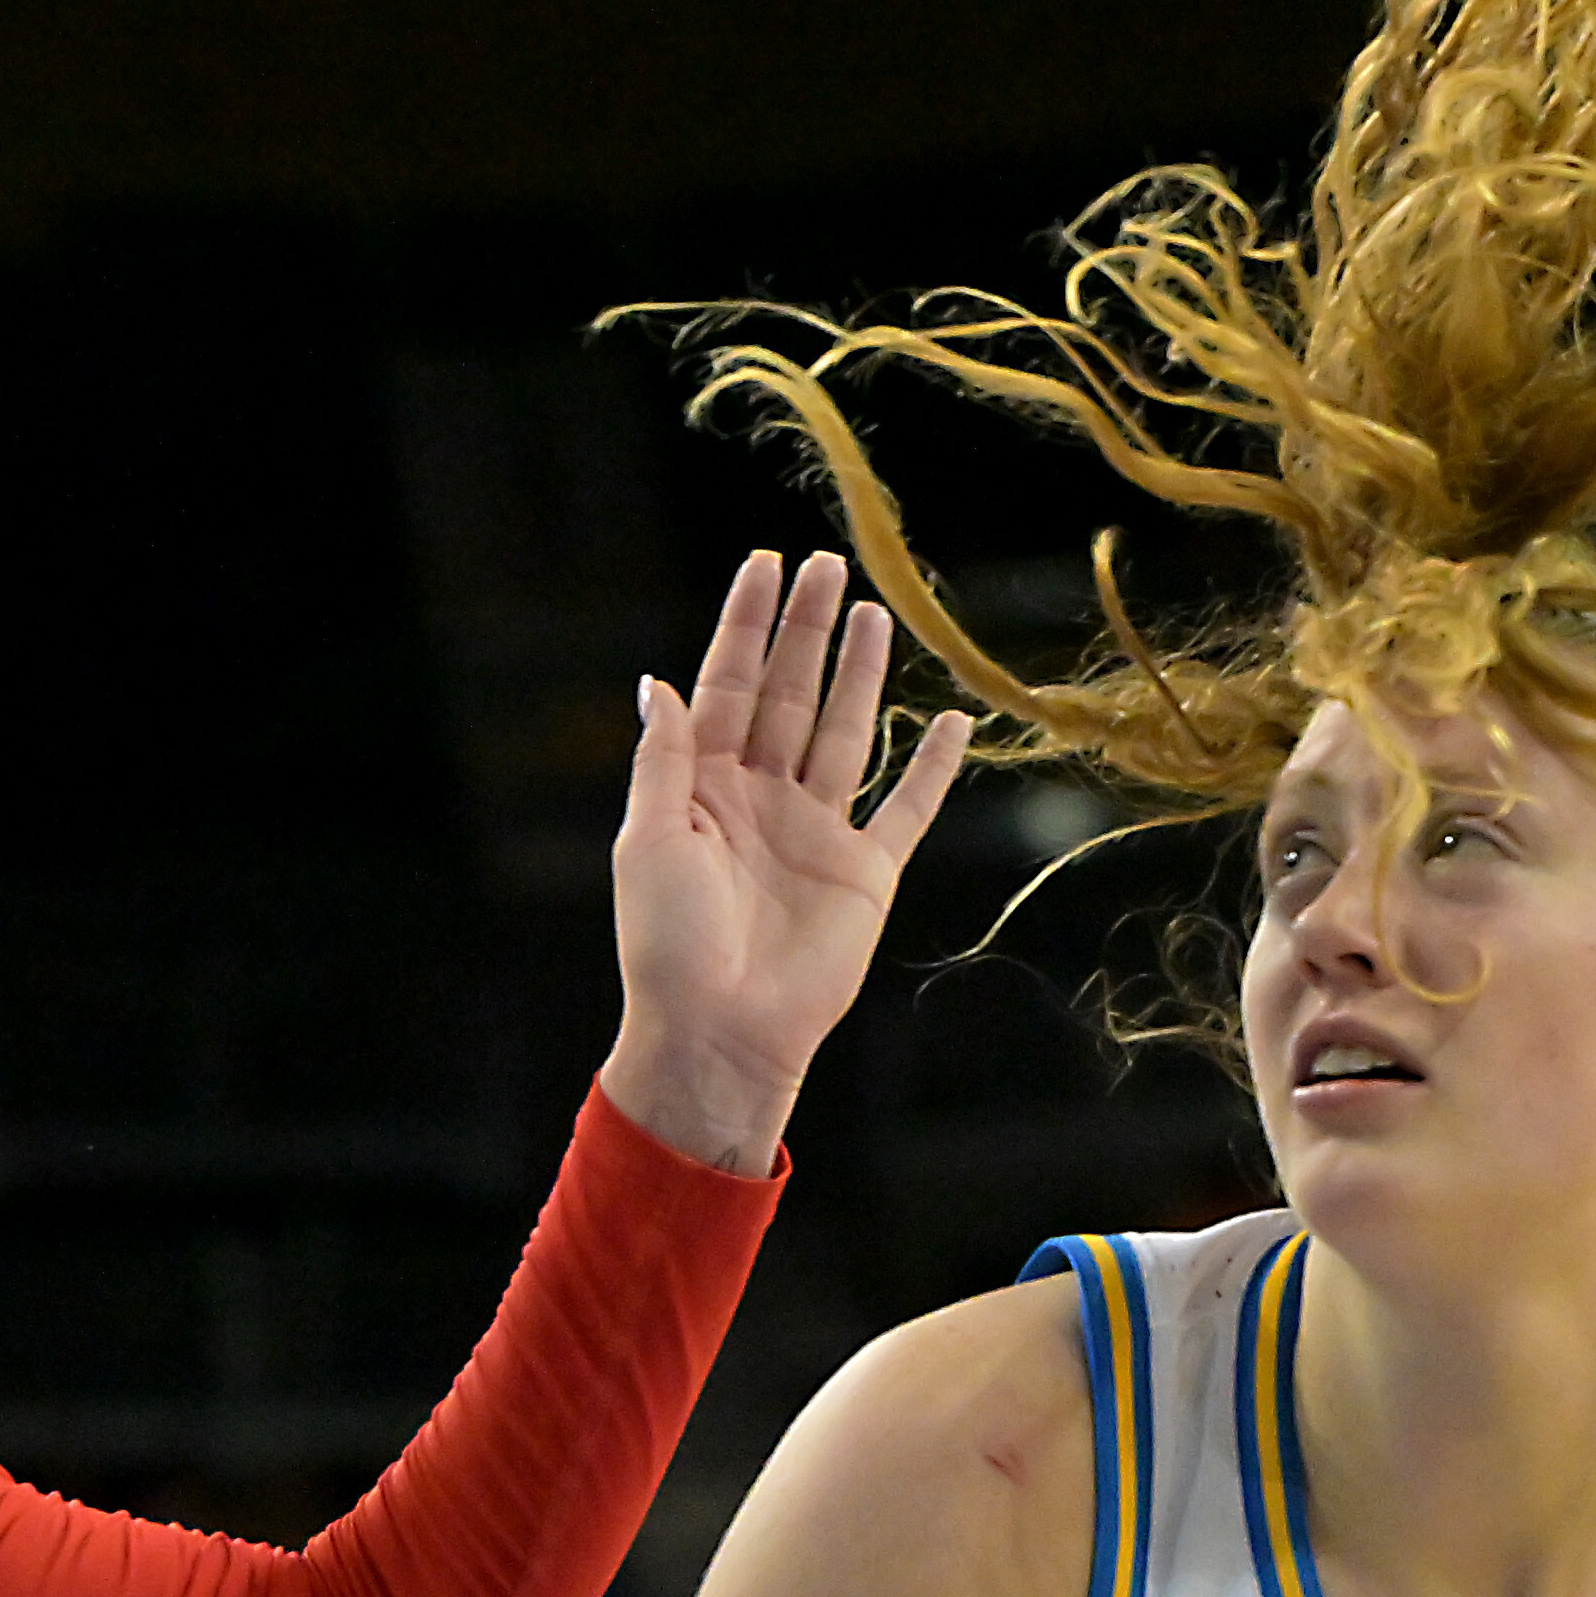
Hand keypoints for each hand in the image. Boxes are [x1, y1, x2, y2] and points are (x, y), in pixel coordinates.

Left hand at [597, 552, 975, 1172]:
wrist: (718, 1032)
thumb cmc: (668, 945)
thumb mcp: (648, 840)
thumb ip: (663, 758)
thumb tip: (659, 680)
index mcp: (701, 787)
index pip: (726, 685)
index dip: (745, 625)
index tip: (764, 564)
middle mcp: (761, 799)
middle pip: (788, 694)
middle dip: (805, 630)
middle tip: (825, 564)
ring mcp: (816, 832)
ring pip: (842, 732)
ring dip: (858, 675)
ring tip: (874, 613)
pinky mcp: (865, 872)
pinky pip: (905, 809)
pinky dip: (930, 769)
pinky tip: (947, 722)